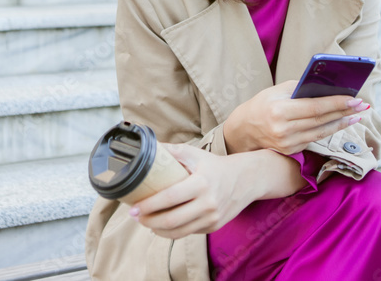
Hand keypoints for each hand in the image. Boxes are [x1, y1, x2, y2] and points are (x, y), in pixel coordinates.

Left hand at [129, 144, 256, 239]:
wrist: (245, 179)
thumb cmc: (214, 165)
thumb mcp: (194, 154)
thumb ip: (170, 151)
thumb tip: (145, 147)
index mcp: (201, 183)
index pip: (170, 198)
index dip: (149, 205)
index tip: (134, 207)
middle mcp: (208, 203)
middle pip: (172, 220)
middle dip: (149, 221)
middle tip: (135, 216)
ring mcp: (212, 218)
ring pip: (178, 232)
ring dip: (157, 230)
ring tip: (145, 222)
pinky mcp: (213, 226)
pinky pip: (188, 233)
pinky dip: (171, 232)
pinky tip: (161, 225)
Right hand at [223, 80, 369, 154]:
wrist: (244, 129)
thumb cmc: (263, 103)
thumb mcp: (278, 91)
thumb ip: (302, 88)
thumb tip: (329, 85)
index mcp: (279, 111)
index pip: (315, 108)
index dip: (336, 103)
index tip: (354, 98)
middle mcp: (283, 130)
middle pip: (321, 121)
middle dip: (344, 112)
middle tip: (362, 105)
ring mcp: (287, 144)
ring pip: (321, 133)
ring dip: (341, 123)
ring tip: (356, 115)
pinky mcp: (290, 151)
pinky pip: (315, 139)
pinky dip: (329, 131)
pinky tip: (340, 123)